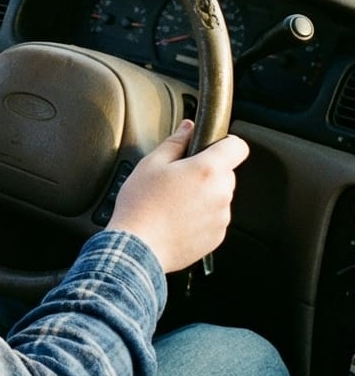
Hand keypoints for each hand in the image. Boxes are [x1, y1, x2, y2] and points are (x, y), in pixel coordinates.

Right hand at [107, 120, 249, 273]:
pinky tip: (176, 219)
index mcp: (207, 170)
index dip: (225, 143)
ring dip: (204, 195)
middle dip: (207, 172)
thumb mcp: (150, 164)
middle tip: (178, 178)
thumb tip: (188, 128)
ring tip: (173, 202)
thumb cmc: (141, 205)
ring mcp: (221, 218)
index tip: (211, 147)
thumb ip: (175, 142)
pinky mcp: (216, 237)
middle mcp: (221, 194)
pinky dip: (200, 216)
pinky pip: (214, 218)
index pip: (237, 146)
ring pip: (219, 196)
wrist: (137, 248)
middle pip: (225, 173)